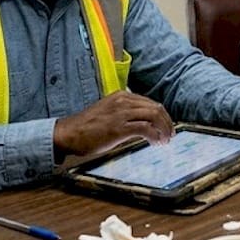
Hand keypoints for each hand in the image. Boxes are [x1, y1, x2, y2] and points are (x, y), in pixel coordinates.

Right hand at [53, 91, 174, 157]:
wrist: (69, 133)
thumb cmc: (86, 127)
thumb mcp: (108, 113)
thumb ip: (124, 114)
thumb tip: (143, 124)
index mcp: (121, 96)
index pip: (150, 103)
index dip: (162, 115)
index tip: (166, 126)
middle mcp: (123, 101)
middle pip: (155, 108)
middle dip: (167, 122)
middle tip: (170, 135)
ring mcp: (121, 114)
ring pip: (153, 116)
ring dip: (163, 129)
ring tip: (165, 140)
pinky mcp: (119, 128)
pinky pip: (145, 128)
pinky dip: (154, 136)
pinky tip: (155, 143)